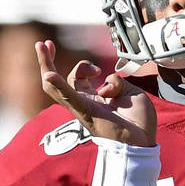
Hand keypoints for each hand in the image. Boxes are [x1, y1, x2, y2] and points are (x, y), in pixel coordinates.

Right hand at [36, 40, 156, 146]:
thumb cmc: (137, 122)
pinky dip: (58, 85)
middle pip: (60, 80)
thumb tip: (104, 82)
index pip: (77, 77)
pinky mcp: (85, 112)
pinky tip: (49, 75)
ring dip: (47, 65)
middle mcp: (84, 103)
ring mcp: (82, 108)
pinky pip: (69, 97)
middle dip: (47, 61)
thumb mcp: (130, 92)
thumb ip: (116, 81)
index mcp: (94, 98)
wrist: (142, 142)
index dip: (75, 63)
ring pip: (56, 87)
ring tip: (42, 47)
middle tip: (42, 43)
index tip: (84, 55)